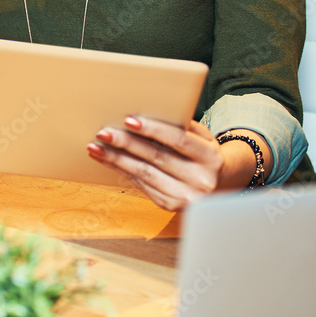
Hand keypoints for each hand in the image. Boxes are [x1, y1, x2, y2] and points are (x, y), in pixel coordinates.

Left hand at [87, 117, 224, 211]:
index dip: (153, 129)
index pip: (179, 140)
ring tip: (96, 147)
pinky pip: (142, 185)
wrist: (219, 184)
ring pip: (144, 174)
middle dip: (126, 143)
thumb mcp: (202, 137)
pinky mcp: (171, 206)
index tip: (129, 120)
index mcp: (210, 157)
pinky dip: (122, 171)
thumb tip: (147, 111)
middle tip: (103, 132)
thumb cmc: (203, 153)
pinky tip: (108, 161)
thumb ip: (181, 125)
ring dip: (116, 159)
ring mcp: (186, 196)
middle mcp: (200, 180)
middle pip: (156, 157)